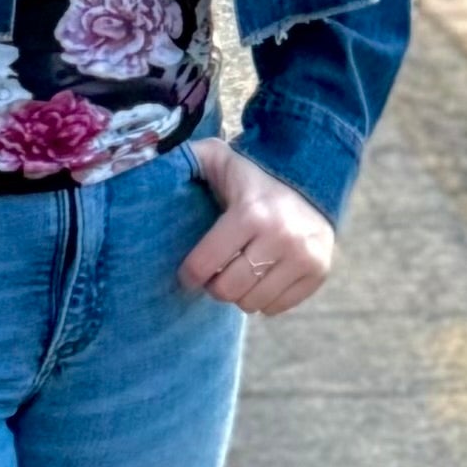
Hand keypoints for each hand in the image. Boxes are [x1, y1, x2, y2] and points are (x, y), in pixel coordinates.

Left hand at [178, 140, 333, 320]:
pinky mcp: (319, 271)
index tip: (188, 273)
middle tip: (215, 274)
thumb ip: (188, 158)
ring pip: (252, 303)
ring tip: (239, 274)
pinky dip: (265, 299)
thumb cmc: (254, 176)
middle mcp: (281, 236)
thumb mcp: (221, 160)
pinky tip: (262, 278)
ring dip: (240, 294)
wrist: (313, 177)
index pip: (205, 264)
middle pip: (228, 289)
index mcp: (250, 212)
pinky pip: (277, 307)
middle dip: (215, 286)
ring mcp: (304, 256)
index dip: (189, 274)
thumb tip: (148, 161)